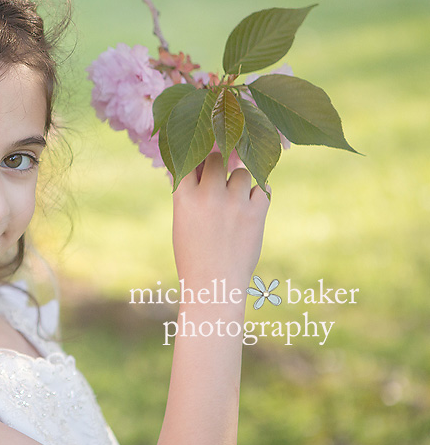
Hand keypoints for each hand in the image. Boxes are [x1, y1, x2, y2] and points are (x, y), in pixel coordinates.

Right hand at [172, 152, 269, 294]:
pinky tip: (250, 204)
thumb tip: (198, 167)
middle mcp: (209, 196)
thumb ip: (188, 194)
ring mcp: (234, 203)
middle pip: (216, 159)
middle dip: (217, 166)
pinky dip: (259, 193)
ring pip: (241, 172)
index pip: (189, 161)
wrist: (214, 284)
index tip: (199, 171)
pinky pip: (263, 188)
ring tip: (234, 200)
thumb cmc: (193, 254)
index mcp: (184, 197)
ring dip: (238, 182)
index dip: (195, 163)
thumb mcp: (181, 222)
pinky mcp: (256, 213)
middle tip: (219, 180)